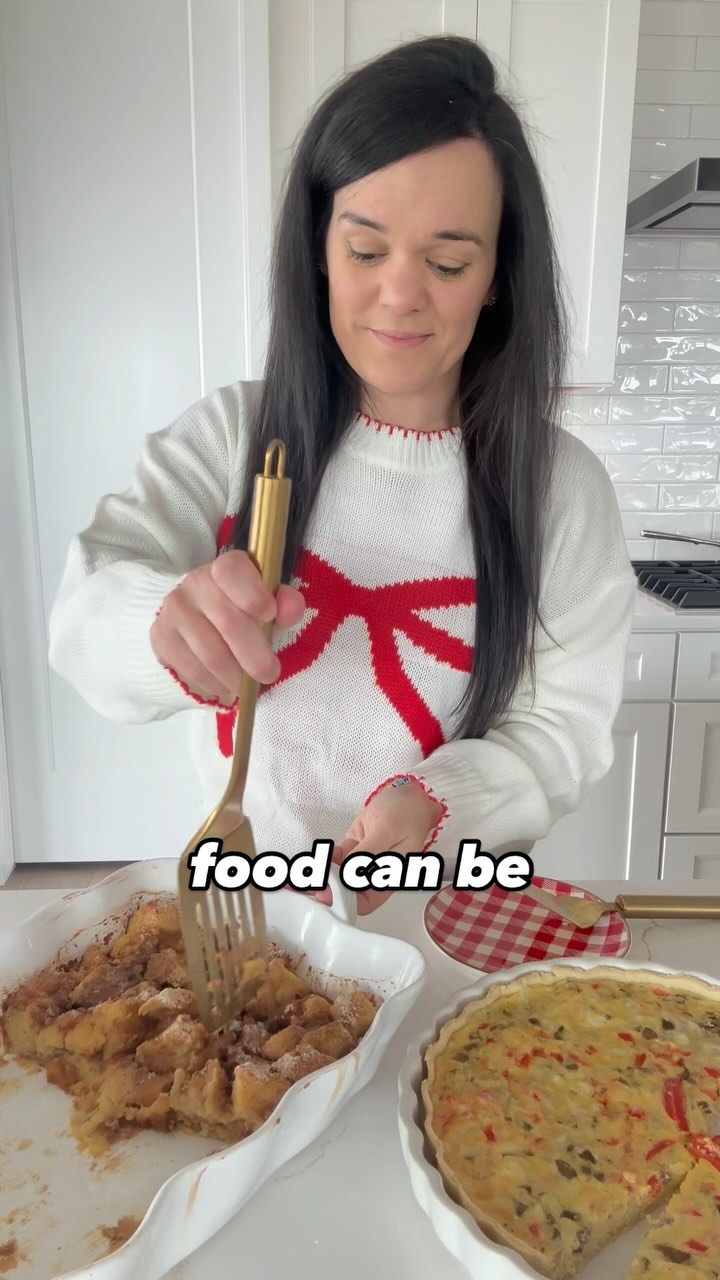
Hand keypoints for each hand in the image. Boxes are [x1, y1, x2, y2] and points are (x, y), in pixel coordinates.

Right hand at [150, 550, 304, 702]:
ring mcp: (174, 610)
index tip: (269, 615)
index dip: (252, 594)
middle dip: (254, 654)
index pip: (232, 571)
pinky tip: (225, 684)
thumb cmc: (242, 611)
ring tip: (247, 684)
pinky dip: (214, 683)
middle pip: (227, 621)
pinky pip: (191, 668)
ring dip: (235, 675)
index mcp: (226, 568)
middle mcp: (195, 583)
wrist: (199, 621)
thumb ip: (285, 604)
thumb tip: (292, 608)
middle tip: (269, 673)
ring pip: (210, 652)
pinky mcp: (161, 637)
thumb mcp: (269, 604)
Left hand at [317, 779, 442, 914]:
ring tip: (314, 867)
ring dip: (324, 873)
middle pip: (349, 891)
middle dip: (329, 888)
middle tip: (315, 880)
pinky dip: (327, 857)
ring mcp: (362, 860)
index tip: (328, 893)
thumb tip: (348, 875)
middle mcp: (375, 873)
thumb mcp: (387, 830)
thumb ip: (368, 853)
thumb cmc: (406, 811)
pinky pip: (337, 858)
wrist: (408, 793)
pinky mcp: (354, 848)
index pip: (366, 902)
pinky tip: (324, 853)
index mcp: (390, 876)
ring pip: (339, 875)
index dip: (347, 902)